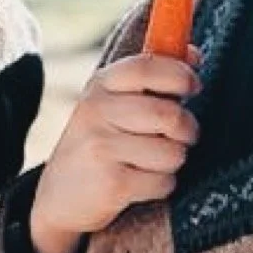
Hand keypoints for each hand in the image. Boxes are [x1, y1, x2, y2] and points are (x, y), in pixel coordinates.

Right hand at [28, 47, 200, 252]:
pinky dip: (161, 186)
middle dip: (188, 130)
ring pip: (173, 152)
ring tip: (152, 162)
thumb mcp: (111, 103)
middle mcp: (97, 111)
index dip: (180, 75)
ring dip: (173, 162)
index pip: (147, 67)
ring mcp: (102, 147)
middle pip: (169, 114)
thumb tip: (194, 54)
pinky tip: (140, 184)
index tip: (193, 86)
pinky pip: (164, 182)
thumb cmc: (98, 143)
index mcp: (100, 85)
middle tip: (182, 136)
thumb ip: (150, 78)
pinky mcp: (112, 183)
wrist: (58, 197)